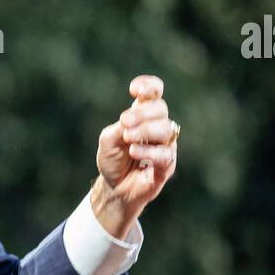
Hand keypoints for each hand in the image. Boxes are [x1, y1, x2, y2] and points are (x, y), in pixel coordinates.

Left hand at [92, 75, 177, 237]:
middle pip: (160, 108)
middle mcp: (157, 127)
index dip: (149, 86)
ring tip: (127, 137)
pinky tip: (134, 151)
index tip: (134, 89)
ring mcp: (164, 145)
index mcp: (142, 115)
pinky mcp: (167, 165)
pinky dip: (149, 151)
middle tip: (124, 121)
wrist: (115, 188)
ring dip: (145, 130)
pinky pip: (165, 153)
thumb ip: (118, 129)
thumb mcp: (108, 140)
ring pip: (165, 129)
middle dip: (143, 112)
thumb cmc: (113, 160)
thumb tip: (128, 123)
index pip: (154, 93)